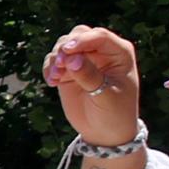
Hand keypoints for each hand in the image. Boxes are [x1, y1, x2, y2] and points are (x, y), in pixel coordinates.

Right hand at [42, 24, 143, 147]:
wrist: (105, 133)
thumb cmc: (114, 113)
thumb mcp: (106, 96)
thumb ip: (90, 76)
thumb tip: (72, 59)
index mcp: (119, 53)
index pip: (100, 37)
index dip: (83, 40)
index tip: (67, 51)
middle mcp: (101, 52)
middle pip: (79, 35)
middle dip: (66, 47)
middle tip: (59, 65)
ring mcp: (84, 59)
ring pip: (64, 45)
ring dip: (55, 58)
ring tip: (55, 78)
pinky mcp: (69, 70)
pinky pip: (54, 60)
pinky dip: (49, 68)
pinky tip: (52, 82)